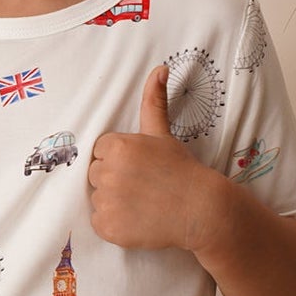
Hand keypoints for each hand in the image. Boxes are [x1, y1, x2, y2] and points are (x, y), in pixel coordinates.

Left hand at [85, 64, 233, 253]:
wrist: (199, 210)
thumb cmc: (180, 170)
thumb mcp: (162, 134)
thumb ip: (153, 102)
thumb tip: (159, 69)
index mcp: (117, 146)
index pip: (101, 151)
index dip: (120, 159)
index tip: (139, 166)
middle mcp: (107, 172)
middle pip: (96, 173)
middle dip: (114, 178)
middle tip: (142, 184)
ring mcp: (106, 201)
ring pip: (97, 198)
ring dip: (114, 201)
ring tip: (141, 202)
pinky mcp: (107, 227)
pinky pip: (99, 222)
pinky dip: (114, 224)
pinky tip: (136, 218)